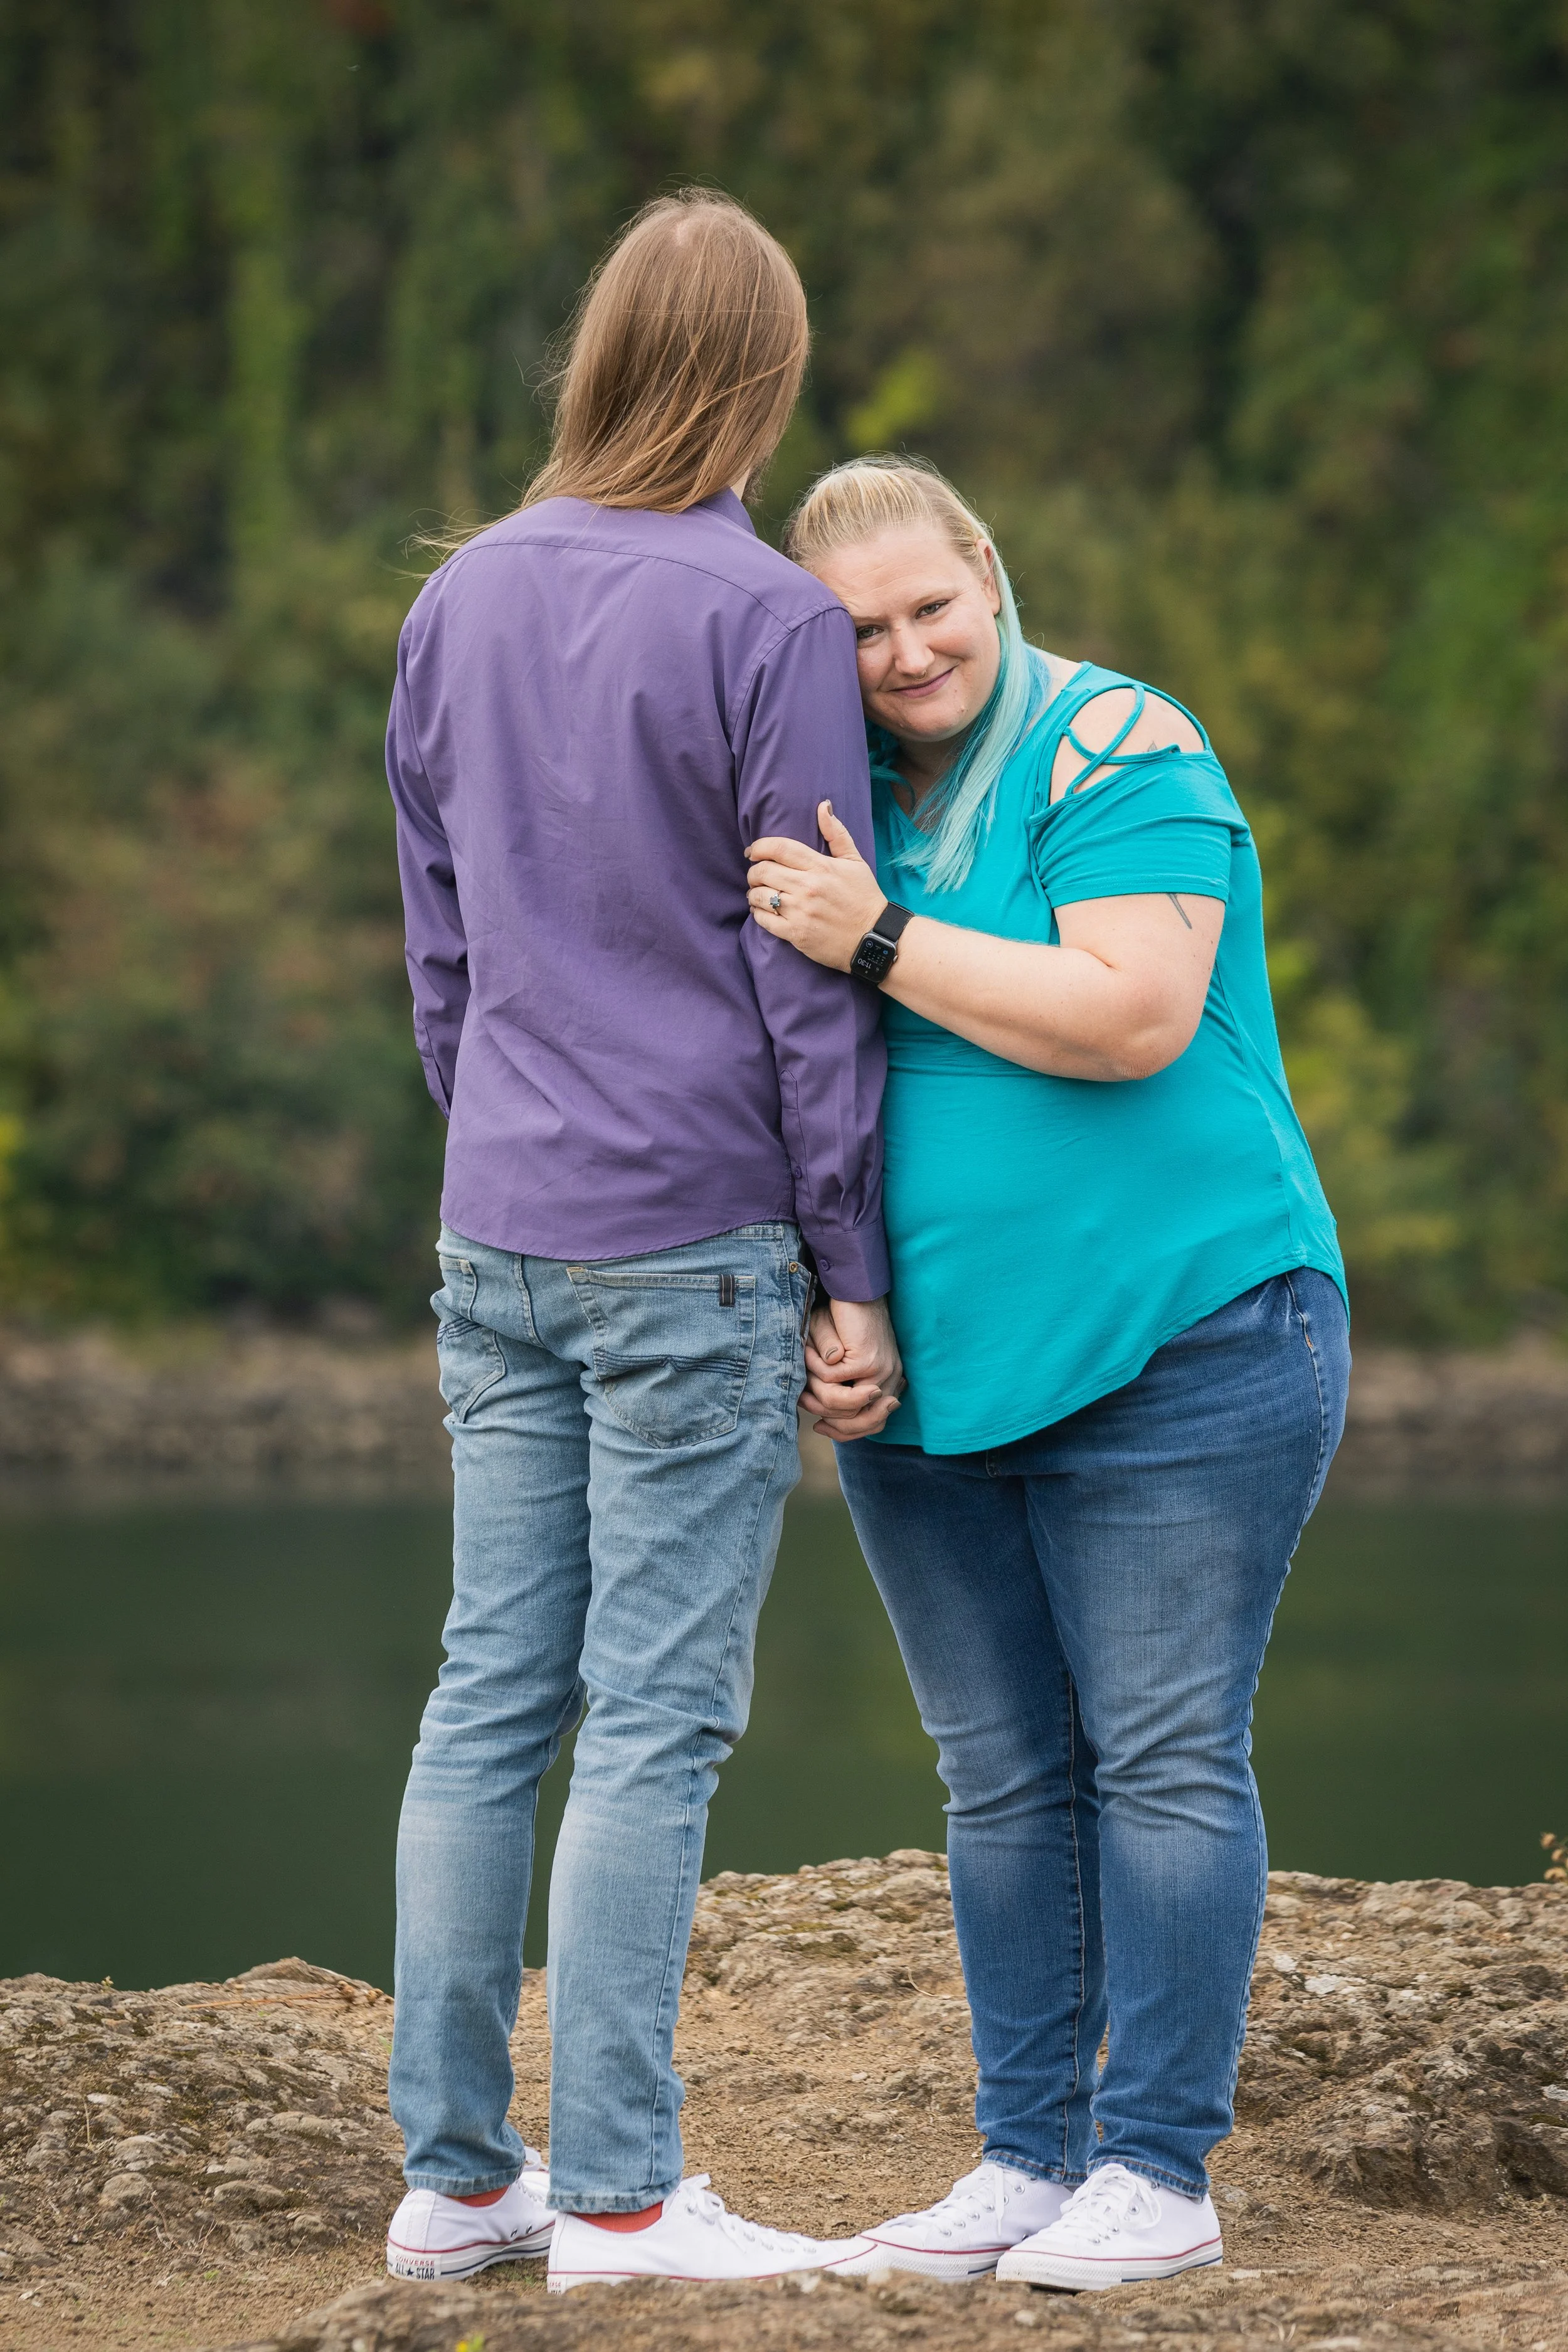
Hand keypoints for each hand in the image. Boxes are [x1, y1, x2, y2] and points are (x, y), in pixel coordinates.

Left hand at [747, 803, 887, 970]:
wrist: (873, 937)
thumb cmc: (864, 897)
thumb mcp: (855, 861)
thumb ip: (836, 833)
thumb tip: (823, 806)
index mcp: (820, 867)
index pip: (779, 848)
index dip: (759, 846)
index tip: (753, 851)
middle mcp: (807, 887)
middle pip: (763, 871)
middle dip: (754, 871)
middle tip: (756, 874)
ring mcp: (800, 912)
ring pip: (759, 896)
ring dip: (753, 893)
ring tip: (758, 893)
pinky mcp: (796, 934)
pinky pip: (764, 920)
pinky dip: (758, 913)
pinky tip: (762, 911)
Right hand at [802, 1295, 905, 1440]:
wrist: (853, 1288)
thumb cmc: (844, 1322)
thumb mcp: (837, 1363)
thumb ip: (837, 1391)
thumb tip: (825, 1421)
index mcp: (888, 1382)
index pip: (873, 1424)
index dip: (845, 1433)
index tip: (821, 1427)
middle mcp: (889, 1380)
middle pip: (860, 1421)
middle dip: (829, 1418)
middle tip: (809, 1408)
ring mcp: (880, 1371)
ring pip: (840, 1403)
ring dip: (816, 1386)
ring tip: (810, 1366)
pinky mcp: (866, 1360)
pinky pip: (831, 1379)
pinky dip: (814, 1366)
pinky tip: (812, 1349)